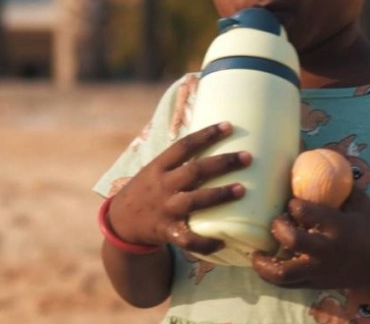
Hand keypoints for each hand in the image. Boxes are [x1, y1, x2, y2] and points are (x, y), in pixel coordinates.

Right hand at [106, 122, 249, 254]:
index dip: (206, 135)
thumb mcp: (155, 170)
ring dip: (219, 195)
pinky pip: (188, 239)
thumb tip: (214, 142)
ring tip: (242, 189)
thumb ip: (178, 160)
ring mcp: (165, 209)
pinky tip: (223, 242)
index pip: (183, 146)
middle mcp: (162, 186)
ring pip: (194, 201)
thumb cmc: (147, 190)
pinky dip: (205, 242)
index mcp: (158, 167)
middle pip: (194, 171)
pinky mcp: (167, 232)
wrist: (121, 221)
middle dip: (222, 163)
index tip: (229, 126)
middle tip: (247, 157)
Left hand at [251, 186, 369, 290]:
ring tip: (256, 252)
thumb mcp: (360, 202)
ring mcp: (318, 270)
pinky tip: (263, 263)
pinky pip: (285, 284)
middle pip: (293, 240)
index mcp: (338, 227)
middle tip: (275, 221)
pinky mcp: (313, 284)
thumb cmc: (368, 228)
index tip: (290, 201)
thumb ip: (340, 185)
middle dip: (278, 227)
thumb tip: (318, 157)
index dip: (293, 205)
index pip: (307, 213)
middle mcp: (326, 250)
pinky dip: (270, 275)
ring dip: (264, 262)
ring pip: (283, 272)